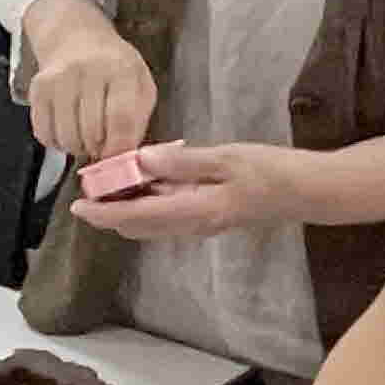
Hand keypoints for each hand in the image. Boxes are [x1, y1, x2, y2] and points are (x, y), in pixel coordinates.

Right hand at [22, 0, 156, 161]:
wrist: (76, 37)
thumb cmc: (114, 69)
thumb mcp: (140, 86)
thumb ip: (136, 121)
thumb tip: (123, 158)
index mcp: (121, 69)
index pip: (121, 119)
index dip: (119, 147)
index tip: (119, 158)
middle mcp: (87, 70)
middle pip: (92, 132)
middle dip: (99, 149)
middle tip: (103, 144)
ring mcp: (58, 79)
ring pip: (67, 137)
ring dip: (78, 147)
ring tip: (86, 136)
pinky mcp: (37, 89)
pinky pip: (44, 133)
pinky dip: (57, 142)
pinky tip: (67, 129)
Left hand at [69, 140, 308, 239]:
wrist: (306, 191)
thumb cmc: (270, 171)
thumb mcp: (225, 158)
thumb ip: (182, 162)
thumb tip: (141, 160)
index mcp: (194, 211)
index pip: (137, 216)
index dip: (103, 213)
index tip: (77, 206)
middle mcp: (193, 225)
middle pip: (139, 225)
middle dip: (109, 213)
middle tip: (86, 191)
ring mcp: (201, 223)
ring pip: (151, 223)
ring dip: (127, 209)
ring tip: (107, 186)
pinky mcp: (209, 216)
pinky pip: (168, 214)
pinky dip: (148, 203)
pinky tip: (144, 181)